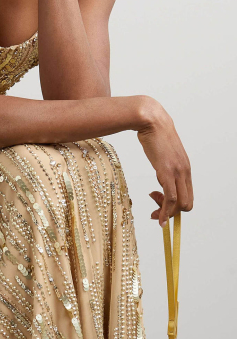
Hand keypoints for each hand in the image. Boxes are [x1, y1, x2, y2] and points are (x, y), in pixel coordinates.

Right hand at [137, 98, 193, 227]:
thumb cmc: (154, 135)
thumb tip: (161, 178)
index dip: (175, 207)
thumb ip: (166, 167)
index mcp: (185, 169)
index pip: (187, 196)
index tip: (159, 206)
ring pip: (180, 204)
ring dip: (166, 213)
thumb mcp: (163, 154)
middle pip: (187, 204)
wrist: (151, 121)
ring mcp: (177, 172)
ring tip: (152, 208)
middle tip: (155, 210)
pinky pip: (170, 198)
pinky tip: (157, 217)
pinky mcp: (167, 172)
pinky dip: (165, 212)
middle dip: (172, 213)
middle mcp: (185, 172)